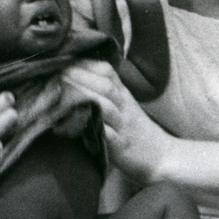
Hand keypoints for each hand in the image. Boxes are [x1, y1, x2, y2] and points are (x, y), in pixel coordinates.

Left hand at [61, 59, 171, 181]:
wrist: (161, 156)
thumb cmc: (135, 130)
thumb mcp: (124, 105)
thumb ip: (105, 91)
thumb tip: (74, 78)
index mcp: (123, 94)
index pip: (107, 71)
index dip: (85, 64)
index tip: (63, 62)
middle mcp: (124, 106)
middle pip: (105, 85)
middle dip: (80, 77)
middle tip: (57, 74)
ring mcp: (123, 125)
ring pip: (106, 106)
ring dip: (83, 97)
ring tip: (61, 93)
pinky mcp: (121, 146)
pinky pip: (108, 134)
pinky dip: (92, 127)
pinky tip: (73, 125)